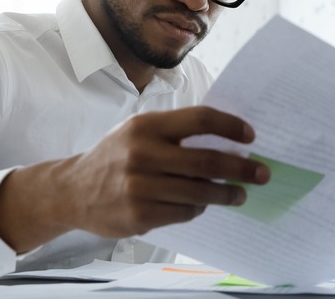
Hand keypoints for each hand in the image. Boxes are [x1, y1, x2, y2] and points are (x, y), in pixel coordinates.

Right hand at [63, 106, 269, 237]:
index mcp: (146, 126)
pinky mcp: (139, 215)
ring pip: (200, 192)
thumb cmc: (115, 157)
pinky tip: (202, 205)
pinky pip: (184, 212)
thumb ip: (175, 134)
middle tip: (262, 173)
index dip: (230, 127)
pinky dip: (199, 209)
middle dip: (242, 168)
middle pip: (207, 160)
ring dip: (227, 193)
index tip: (250, 136)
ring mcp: (139, 186)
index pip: (200, 120)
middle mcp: (142, 154)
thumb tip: (227, 142)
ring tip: (240, 194)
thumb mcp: (138, 132)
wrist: (72, 191)